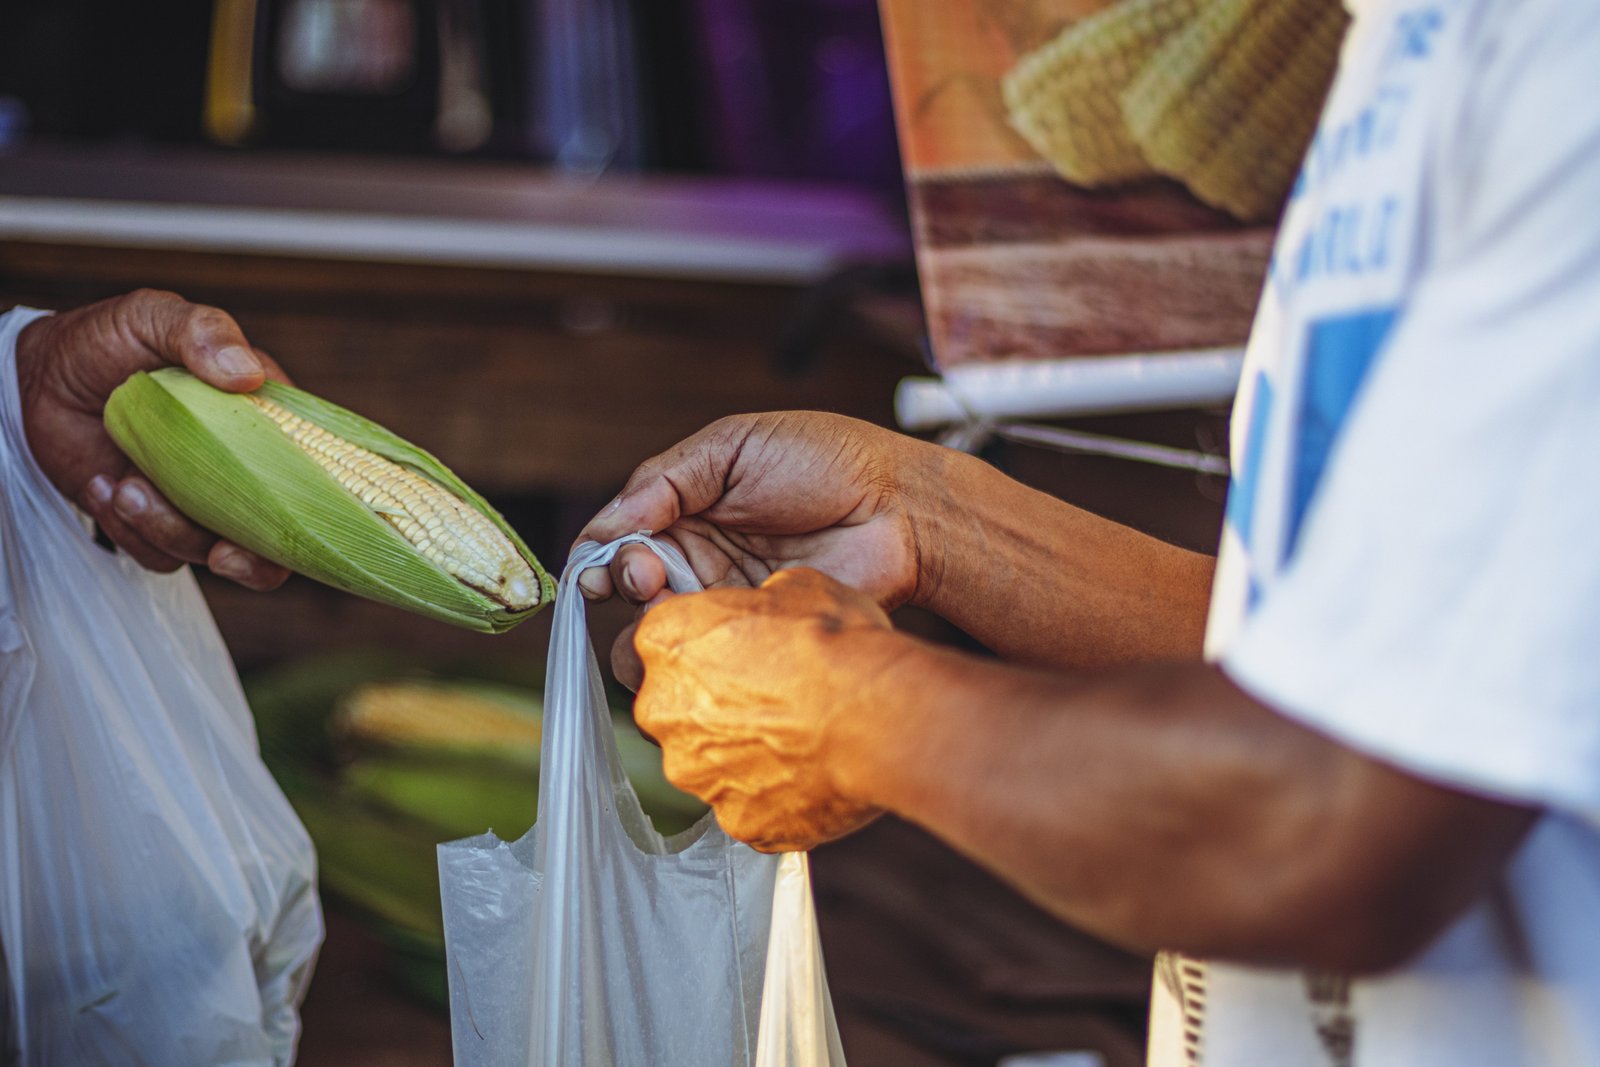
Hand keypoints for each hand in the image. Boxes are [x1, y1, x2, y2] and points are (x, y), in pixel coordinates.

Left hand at [16, 290, 291, 589]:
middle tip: (222, 553)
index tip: (289, 513)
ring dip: (167, 530)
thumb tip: (248, 376)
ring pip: (213, 548)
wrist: (35, 380)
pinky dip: (129, 531)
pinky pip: (161, 555)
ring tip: (123, 489)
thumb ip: (202, 331)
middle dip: (255, 557)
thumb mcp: (153, 317)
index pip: (314, 466)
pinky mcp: (159, 522)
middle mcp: (242, 465)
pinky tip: (104, 487)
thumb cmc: (105, 341)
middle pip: (279, 532)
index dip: (314, 500)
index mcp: (263, 417)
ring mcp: (202, 498)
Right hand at [575, 412, 937, 686]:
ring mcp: (725, 600)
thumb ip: (663, 482)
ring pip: (660, 631)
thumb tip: (600, 530)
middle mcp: (697, 557)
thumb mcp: (732, 447)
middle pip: (629, 589)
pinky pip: (708, 656)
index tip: (598, 568)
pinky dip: (694, 652)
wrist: (898, 508)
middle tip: (649, 576)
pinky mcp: (755, 637)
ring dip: (650, 627)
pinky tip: (710, 633)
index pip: (617, 538)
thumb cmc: (824, 462)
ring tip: (672, 609)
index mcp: (684, 507)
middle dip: (627, 584)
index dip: (600, 555)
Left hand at [634, 567, 896, 850]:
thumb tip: (769, 612)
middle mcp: (663, 709)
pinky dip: (772, 794)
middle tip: (770, 696)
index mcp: (666, 640)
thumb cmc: (837, 647)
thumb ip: (759, 606)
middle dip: (714, 705)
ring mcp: (694, 773)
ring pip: (709, 763)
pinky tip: (810, 773)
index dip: (703, 647)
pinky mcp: (734, 820)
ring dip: (743, 752)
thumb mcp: (796, 588)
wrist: (876, 717)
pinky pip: (747, 805)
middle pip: (675, 708)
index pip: (659, 643)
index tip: (734, 651)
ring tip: (799, 738)